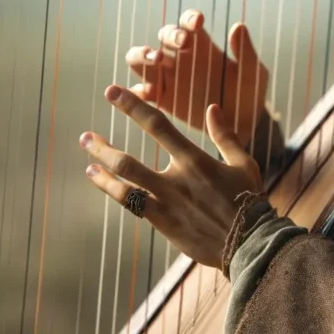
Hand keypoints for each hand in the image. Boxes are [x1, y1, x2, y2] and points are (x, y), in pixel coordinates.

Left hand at [81, 85, 262, 268]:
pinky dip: (113, 191)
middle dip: (103, 147)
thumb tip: (212, 107)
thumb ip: (225, 135)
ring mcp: (166, 203)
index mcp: (195, 160)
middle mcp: (176, 180)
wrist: (249, 241)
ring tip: (88, 161)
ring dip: (102, 170)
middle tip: (85, 137)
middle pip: (128, 160)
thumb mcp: (244, 163)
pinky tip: (101, 182)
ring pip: (124, 185)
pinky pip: (131, 205)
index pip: (157, 126)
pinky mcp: (164, 223)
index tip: (112, 92)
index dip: (132, 107)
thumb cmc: (248, 199)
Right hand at [126, 10, 267, 147]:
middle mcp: (182, 57)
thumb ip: (246, 52)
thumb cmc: (250, 93)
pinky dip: (137, 89)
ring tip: (157, 60)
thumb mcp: (253, 72)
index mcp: (203, 45)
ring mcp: (169, 78)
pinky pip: (140, 91)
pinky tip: (148, 91)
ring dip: (143, 54)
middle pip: (163, 35)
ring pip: (140, 58)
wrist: (245, 125)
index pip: (188, 23)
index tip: (198, 22)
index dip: (189, 19)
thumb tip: (238, 27)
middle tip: (183, 43)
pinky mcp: (162, 100)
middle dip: (170, 34)